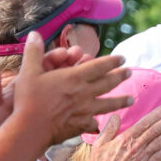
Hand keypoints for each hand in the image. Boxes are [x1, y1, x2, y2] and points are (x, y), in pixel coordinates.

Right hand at [5, 33, 130, 145]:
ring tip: (132, 99)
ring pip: (108, 104)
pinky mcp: (81, 125)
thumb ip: (34, 52)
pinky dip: (99, 121)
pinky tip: (104, 122)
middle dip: (120, 76)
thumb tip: (35, 33)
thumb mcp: (28, 71)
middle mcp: (84, 93)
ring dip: (121, 101)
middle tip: (130, 72)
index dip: (111, 61)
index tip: (122, 58)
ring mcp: (86, 110)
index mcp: (75, 78)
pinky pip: (93, 122)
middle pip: (108, 83)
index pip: (99, 66)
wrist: (30, 128)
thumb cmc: (28, 98)